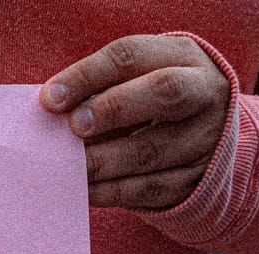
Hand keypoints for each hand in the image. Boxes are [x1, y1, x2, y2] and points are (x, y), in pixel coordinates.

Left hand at [41, 36, 231, 210]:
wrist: (208, 137)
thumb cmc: (150, 100)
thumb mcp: (137, 80)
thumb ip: (99, 89)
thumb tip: (51, 109)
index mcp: (182, 57)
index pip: (132, 56)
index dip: (88, 75)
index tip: (50, 99)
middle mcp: (204, 93)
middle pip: (163, 92)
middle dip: (113, 109)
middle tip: (74, 127)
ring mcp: (205, 138)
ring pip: (152, 150)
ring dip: (102, 161)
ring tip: (66, 166)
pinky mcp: (196, 180)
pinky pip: (149, 188)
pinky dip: (110, 191)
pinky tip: (83, 190)